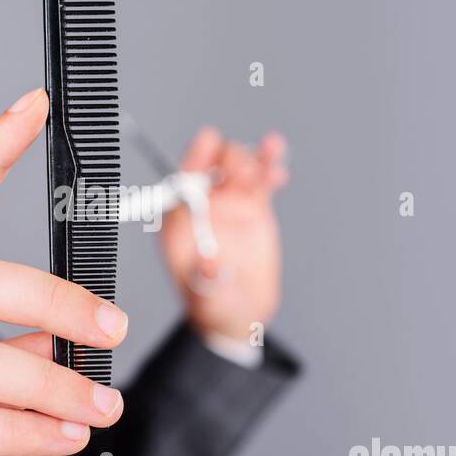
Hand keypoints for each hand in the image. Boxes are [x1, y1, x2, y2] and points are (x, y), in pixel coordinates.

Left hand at [159, 127, 288, 342]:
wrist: (240, 314)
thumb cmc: (214, 305)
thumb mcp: (209, 298)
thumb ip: (209, 281)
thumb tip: (210, 263)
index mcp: (179, 224)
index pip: (183, 181)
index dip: (196, 157)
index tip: (210, 140)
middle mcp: (202, 209)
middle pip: (213, 167)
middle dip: (229, 161)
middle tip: (245, 173)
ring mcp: (229, 206)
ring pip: (238, 168)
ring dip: (252, 159)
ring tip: (268, 162)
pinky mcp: (253, 208)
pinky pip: (260, 180)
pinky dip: (268, 165)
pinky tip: (276, 158)